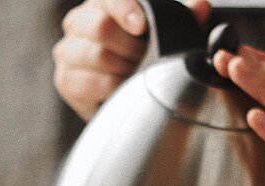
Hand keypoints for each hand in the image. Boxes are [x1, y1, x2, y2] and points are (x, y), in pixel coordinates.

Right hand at [54, 0, 211, 120]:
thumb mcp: (171, 35)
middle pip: (99, 26)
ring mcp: (68, 51)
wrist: (130, 98)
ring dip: (124, 69)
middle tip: (148, 59)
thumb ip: (185, 18)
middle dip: (132, 47)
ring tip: (137, 74)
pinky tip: (123, 88)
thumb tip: (200, 7)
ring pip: (96, 56)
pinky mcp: (65, 80)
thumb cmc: (148, 56)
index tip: (142, 25)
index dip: (125, 7)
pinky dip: (111, 88)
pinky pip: (86, 83)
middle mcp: (79, 22)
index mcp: (103, 3)